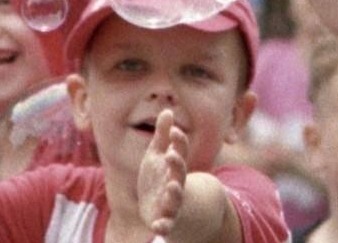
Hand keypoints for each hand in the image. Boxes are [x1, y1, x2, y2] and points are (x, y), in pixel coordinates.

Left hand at [136, 109, 189, 236]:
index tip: (174, 131)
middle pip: (179, 173)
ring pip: (175, 198)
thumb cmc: (161, 178)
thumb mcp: (158, 156)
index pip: (180, 152)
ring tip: (172, 187)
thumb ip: (162, 136)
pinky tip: (157, 226)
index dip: (178, 142)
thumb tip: (167, 110)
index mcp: (174, 167)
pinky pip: (166, 224)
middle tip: (171, 155)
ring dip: (174, 192)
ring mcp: (172, 203)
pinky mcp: (165, 220)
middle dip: (176, 164)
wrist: (166, 209)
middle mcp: (176, 183)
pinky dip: (163, 225)